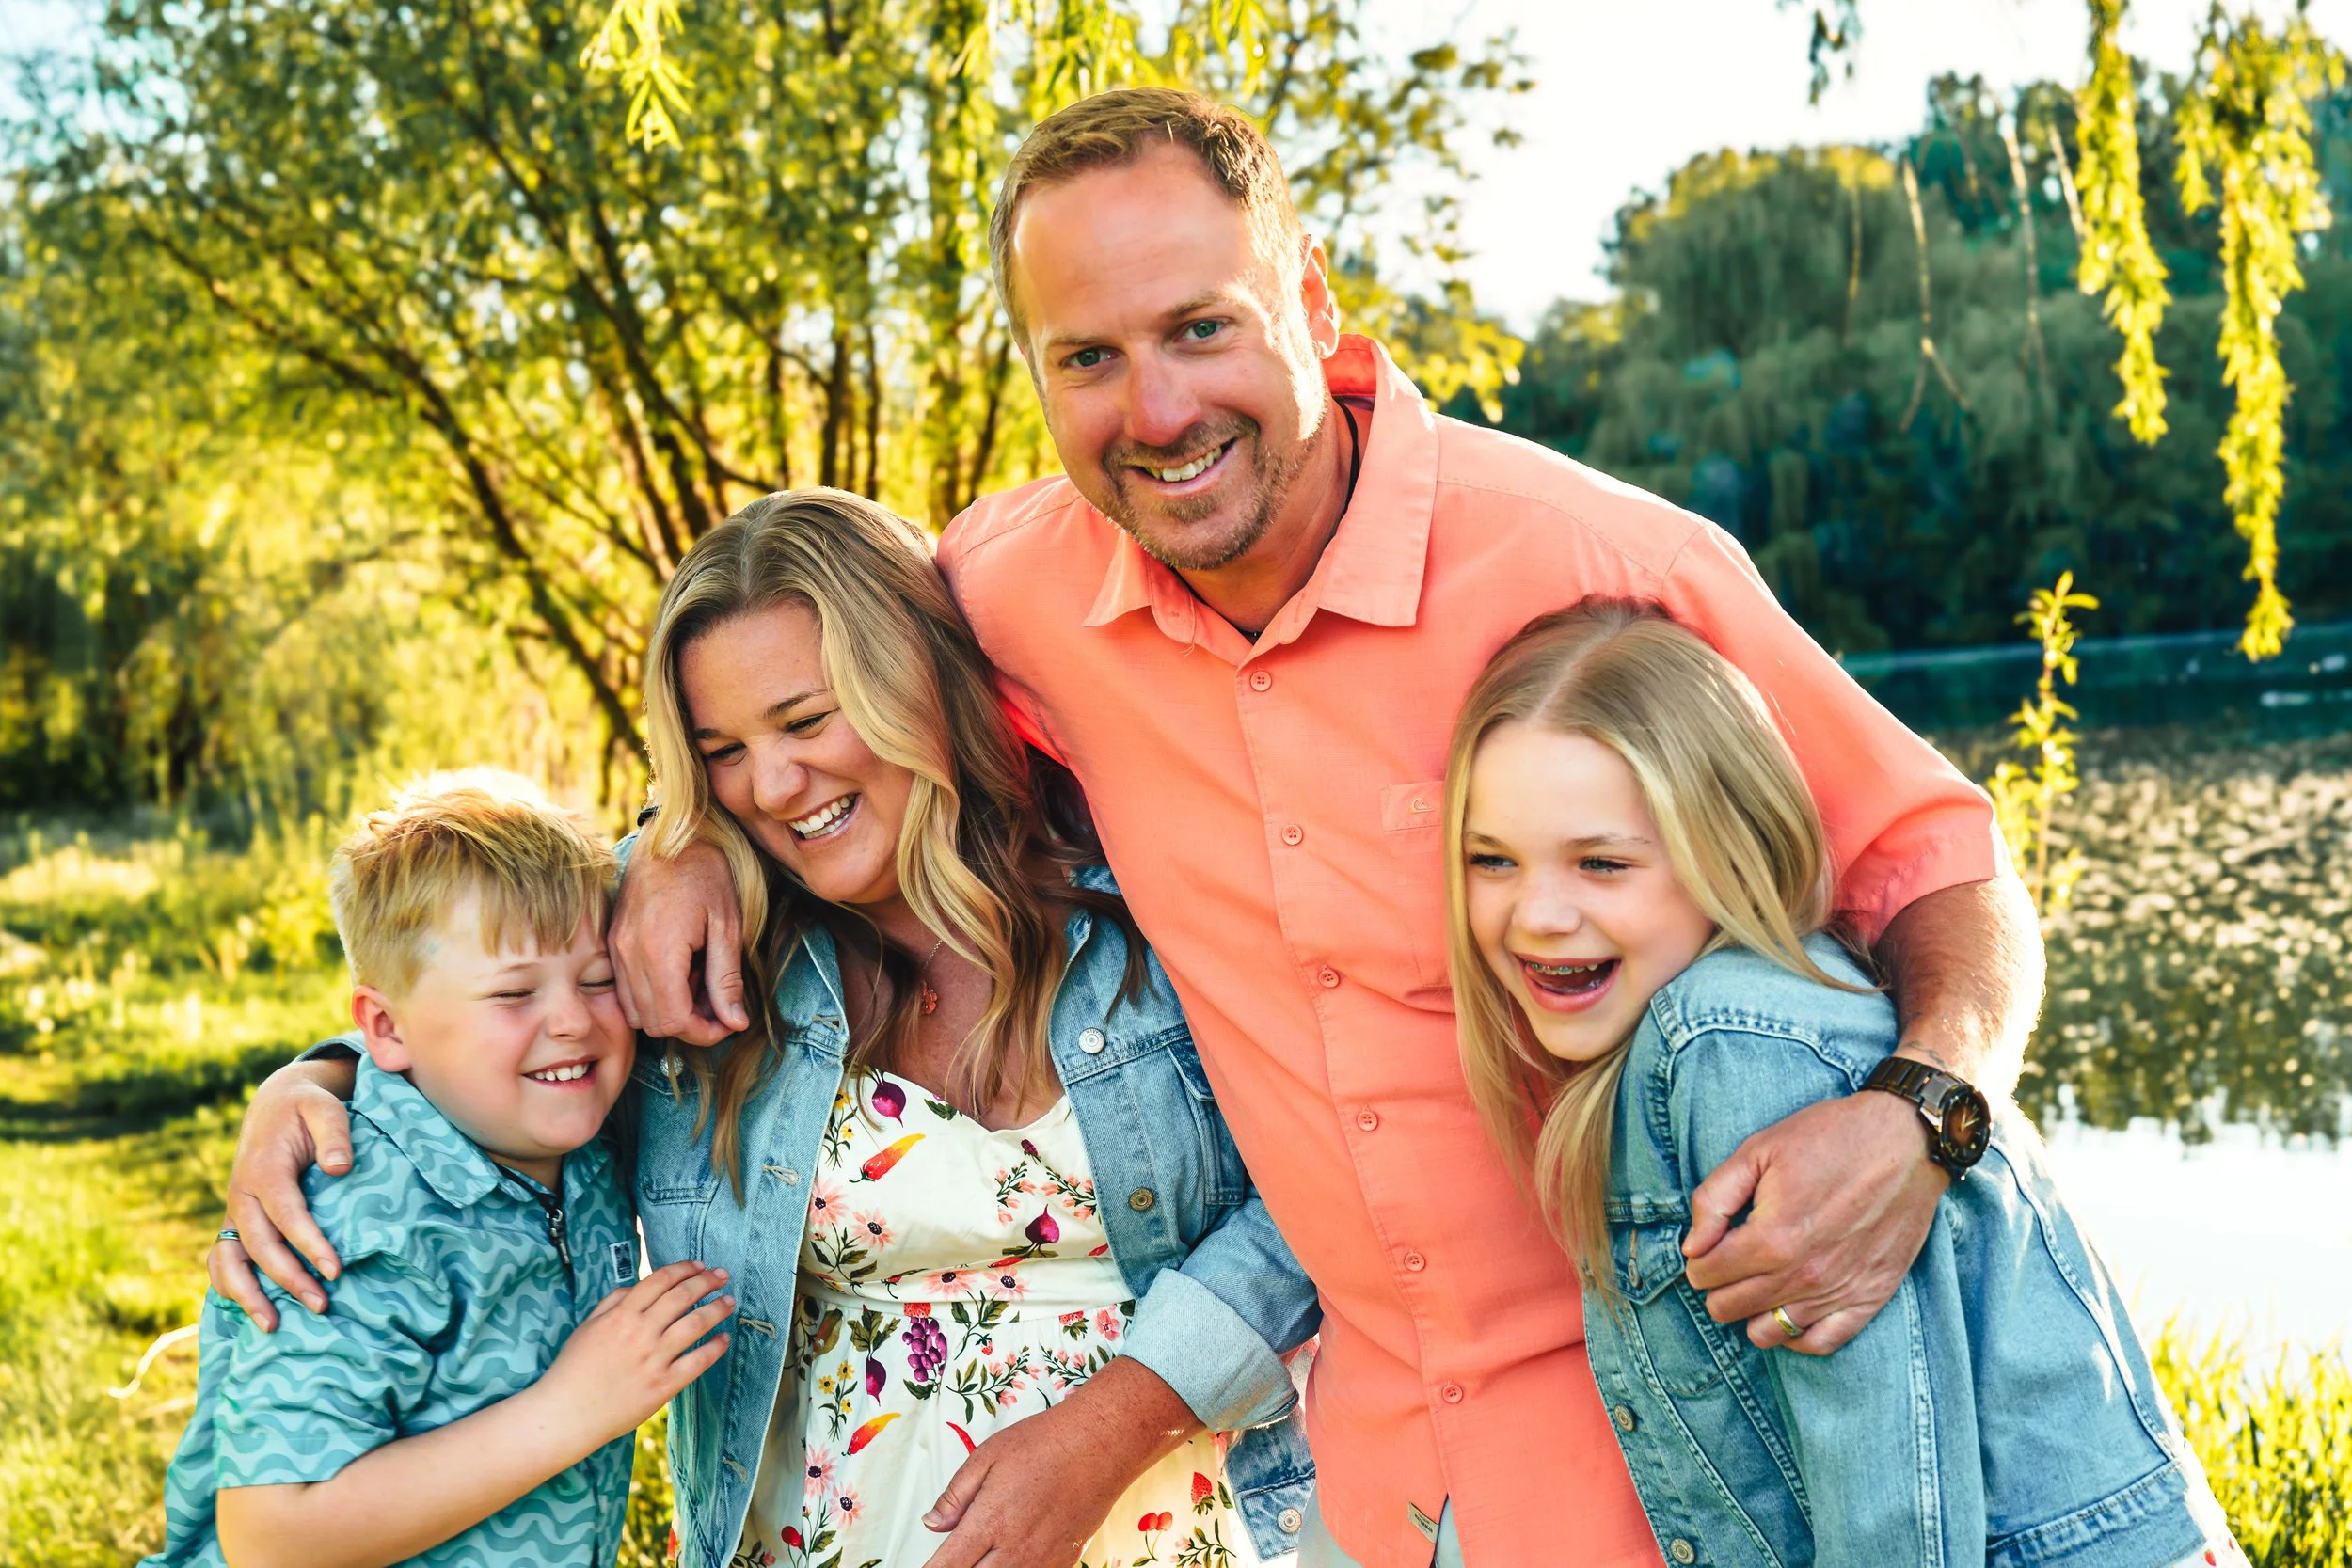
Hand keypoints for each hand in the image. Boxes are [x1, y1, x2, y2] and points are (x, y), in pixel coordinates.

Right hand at [209, 1059, 359, 1328]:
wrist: (275, 1107)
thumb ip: (334, 1133)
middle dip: (286, 1278)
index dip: (309, 1244)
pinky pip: (223, 1258)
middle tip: (321, 1305)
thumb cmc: (307, 1110)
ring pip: (228, 1259)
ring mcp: (235, 1210)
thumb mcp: (325, 1108)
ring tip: (273, 1326)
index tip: (336, 1269)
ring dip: (247, 1293)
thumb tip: (339, 1167)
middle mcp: (242, 1194)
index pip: (286, 1214)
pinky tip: (252, 1309)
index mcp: (264, 1169)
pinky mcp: (237, 1220)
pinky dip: (230, 1285)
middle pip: (258, 1245)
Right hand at [535, 1261, 734, 1448]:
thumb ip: (612, 1302)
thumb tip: (637, 1287)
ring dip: (716, 1309)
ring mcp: (653, 1359)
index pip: (660, 1281)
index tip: (699, 1266)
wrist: (566, 1414)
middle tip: (722, 1275)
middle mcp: (640, 1332)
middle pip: (682, 1297)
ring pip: (694, 1324)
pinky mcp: (663, 1386)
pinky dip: (714, 1348)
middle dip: (706, 1282)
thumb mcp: (587, 1327)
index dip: (684, 1269)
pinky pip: (697, 1362)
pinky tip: (724, 1338)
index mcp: (621, 1315)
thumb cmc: (573, 1370)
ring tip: (729, 1301)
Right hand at [610, 838, 747, 1046]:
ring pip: (636, 1011)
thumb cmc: (706, 875)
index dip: (704, 1032)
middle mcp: (629, 954)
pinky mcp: (613, 943)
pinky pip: (626, 990)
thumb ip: (727, 979)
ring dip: (670, 1012)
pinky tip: (680, 973)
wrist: (672, 836)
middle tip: (720, 1006)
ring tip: (700, 986)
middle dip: (690, 1025)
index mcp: (659, 951)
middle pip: (653, 1023)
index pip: (674, 1021)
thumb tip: (735, 1023)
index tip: (729, 1023)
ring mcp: (616, 949)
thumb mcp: (727, 926)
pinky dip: (653, 995)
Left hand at [919, 1358, 1198, 1567]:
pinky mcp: (1064, 1560)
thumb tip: (933, 1522)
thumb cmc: (1045, 1443)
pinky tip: (1008, 1562)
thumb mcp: (987, 1456)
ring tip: (980, 1561)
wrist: (1100, 1444)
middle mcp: (1014, 1548)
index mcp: (989, 1520)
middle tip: (950, 1565)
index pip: (948, 1565)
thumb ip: (956, 1494)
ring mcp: (1041, 1559)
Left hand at [1681, 1087, 1944, 1354]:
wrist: (1905, 1142)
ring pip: (1768, 1333)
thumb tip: (1692, 1246)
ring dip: (1751, 1311)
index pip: (1705, 1275)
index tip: (1706, 1246)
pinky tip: (1788, 1310)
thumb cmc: (1829, 1138)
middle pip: (1729, 1308)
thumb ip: (1713, 1201)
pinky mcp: (1869, 1299)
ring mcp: (1837, 1292)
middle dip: (1718, 1285)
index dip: (1697, 1260)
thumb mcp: (1757, 1152)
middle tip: (1728, 1260)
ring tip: (1756, 1283)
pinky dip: (1796, 1336)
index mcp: (1770, 1239)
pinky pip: (1821, 1344)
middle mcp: (1803, 1275)